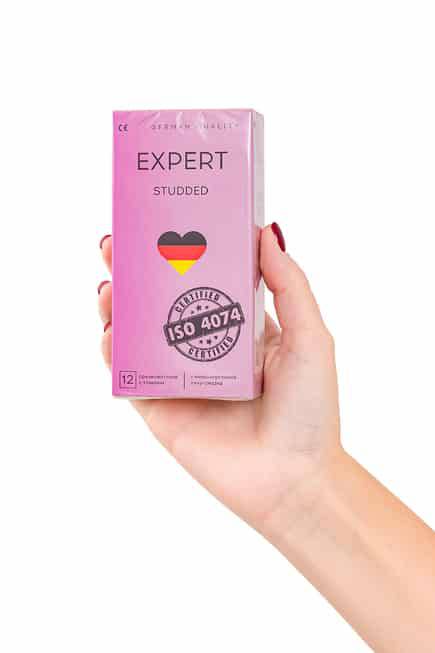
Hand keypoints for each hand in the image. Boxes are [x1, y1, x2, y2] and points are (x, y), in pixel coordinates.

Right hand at [98, 224, 340, 534]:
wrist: (291, 480)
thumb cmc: (309, 410)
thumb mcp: (310, 337)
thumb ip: (289, 284)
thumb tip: (266, 231)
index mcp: (239, 328)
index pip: (202, 279)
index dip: (179, 252)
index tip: (162, 222)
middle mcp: (205, 348)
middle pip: (160, 301)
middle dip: (134, 271)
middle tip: (115, 245)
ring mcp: (180, 377)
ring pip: (137, 333)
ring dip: (117, 306)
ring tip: (108, 284)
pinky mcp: (160, 408)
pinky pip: (127, 374)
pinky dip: (112, 351)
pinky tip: (110, 331)